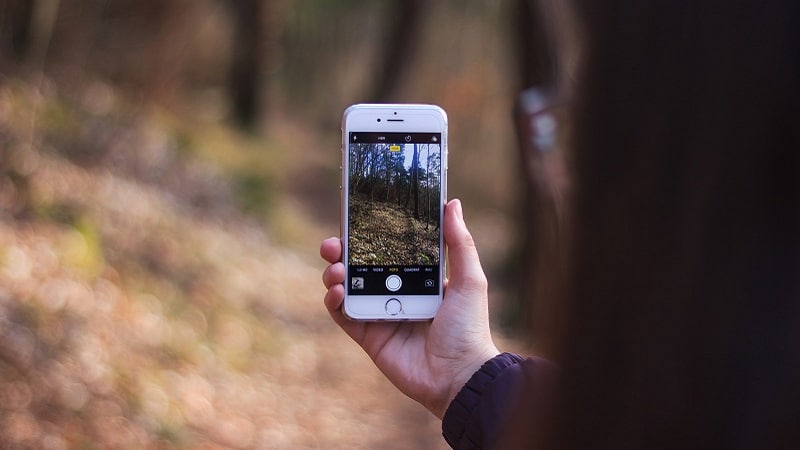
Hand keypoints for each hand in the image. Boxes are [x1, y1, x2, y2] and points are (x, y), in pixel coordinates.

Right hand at [320, 199, 498, 418]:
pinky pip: (344, 315)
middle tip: (333, 243)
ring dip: (334, 274)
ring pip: (347, 287)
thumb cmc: (469, 328)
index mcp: (418, 277)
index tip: (356, 220)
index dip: (369, 236)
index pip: (387, 249)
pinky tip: (337, 291)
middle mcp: (396, 293)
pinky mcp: (368, 336)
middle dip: (341, 251)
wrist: (459, 375)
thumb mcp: (469, 280)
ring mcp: (380, 314)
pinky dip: (334, 301)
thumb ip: (460, 243)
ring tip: (336, 269)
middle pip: (360, 265)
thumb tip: (452, 203)